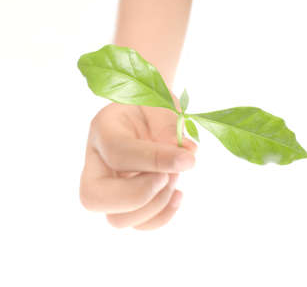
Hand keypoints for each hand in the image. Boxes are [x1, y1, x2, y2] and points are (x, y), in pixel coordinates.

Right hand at [80, 102, 196, 229]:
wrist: (150, 114)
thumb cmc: (154, 106)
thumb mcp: (162, 105)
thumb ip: (170, 127)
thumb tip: (186, 153)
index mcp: (103, 129)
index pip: (117, 152)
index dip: (154, 160)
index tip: (187, 160)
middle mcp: (97, 161)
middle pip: (94, 198)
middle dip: (139, 194)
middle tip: (169, 176)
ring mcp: (108, 186)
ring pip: (116, 220)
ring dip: (155, 205)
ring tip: (174, 178)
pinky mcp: (125, 203)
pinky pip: (137, 225)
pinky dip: (161, 217)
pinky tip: (177, 194)